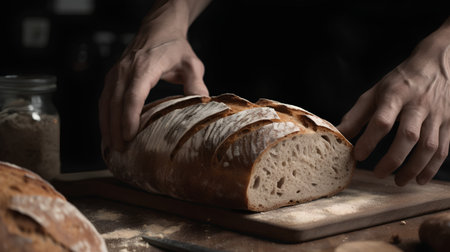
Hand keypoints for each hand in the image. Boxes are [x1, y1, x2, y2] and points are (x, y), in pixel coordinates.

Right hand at [99, 1, 208, 150]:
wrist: (158, 28)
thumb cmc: (175, 47)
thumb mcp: (191, 64)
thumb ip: (196, 84)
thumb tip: (202, 105)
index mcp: (145, 66)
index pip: (133, 94)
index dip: (129, 116)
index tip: (129, 135)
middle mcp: (126, 69)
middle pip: (115, 102)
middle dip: (115, 128)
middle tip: (121, 150)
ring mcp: (116, 72)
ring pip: (106, 102)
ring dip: (107, 125)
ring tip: (112, 147)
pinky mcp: (112, 76)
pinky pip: (104, 99)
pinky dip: (104, 117)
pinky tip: (108, 132)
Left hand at [338, 19, 449, 185]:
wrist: (436, 64)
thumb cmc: (399, 82)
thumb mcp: (374, 93)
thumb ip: (356, 115)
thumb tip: (338, 135)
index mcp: (395, 96)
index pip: (382, 120)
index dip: (369, 140)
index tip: (358, 156)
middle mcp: (418, 105)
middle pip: (408, 136)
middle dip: (393, 159)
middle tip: (378, 174)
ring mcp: (437, 115)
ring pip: (429, 146)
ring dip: (414, 168)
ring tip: (398, 181)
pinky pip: (443, 148)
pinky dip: (432, 167)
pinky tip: (420, 179)